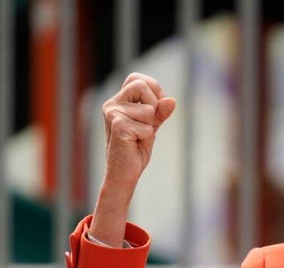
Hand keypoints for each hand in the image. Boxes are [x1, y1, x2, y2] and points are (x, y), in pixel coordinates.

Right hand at [101, 72, 175, 187]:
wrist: (124, 173)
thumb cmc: (136, 149)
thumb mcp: (152, 126)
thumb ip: (160, 111)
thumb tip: (171, 100)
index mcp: (118, 100)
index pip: (138, 79)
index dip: (154, 90)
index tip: (156, 109)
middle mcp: (112, 104)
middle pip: (141, 85)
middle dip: (153, 105)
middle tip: (148, 124)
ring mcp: (113, 114)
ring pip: (148, 109)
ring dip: (150, 125)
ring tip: (138, 137)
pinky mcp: (118, 126)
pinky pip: (147, 126)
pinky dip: (147, 137)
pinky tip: (135, 144)